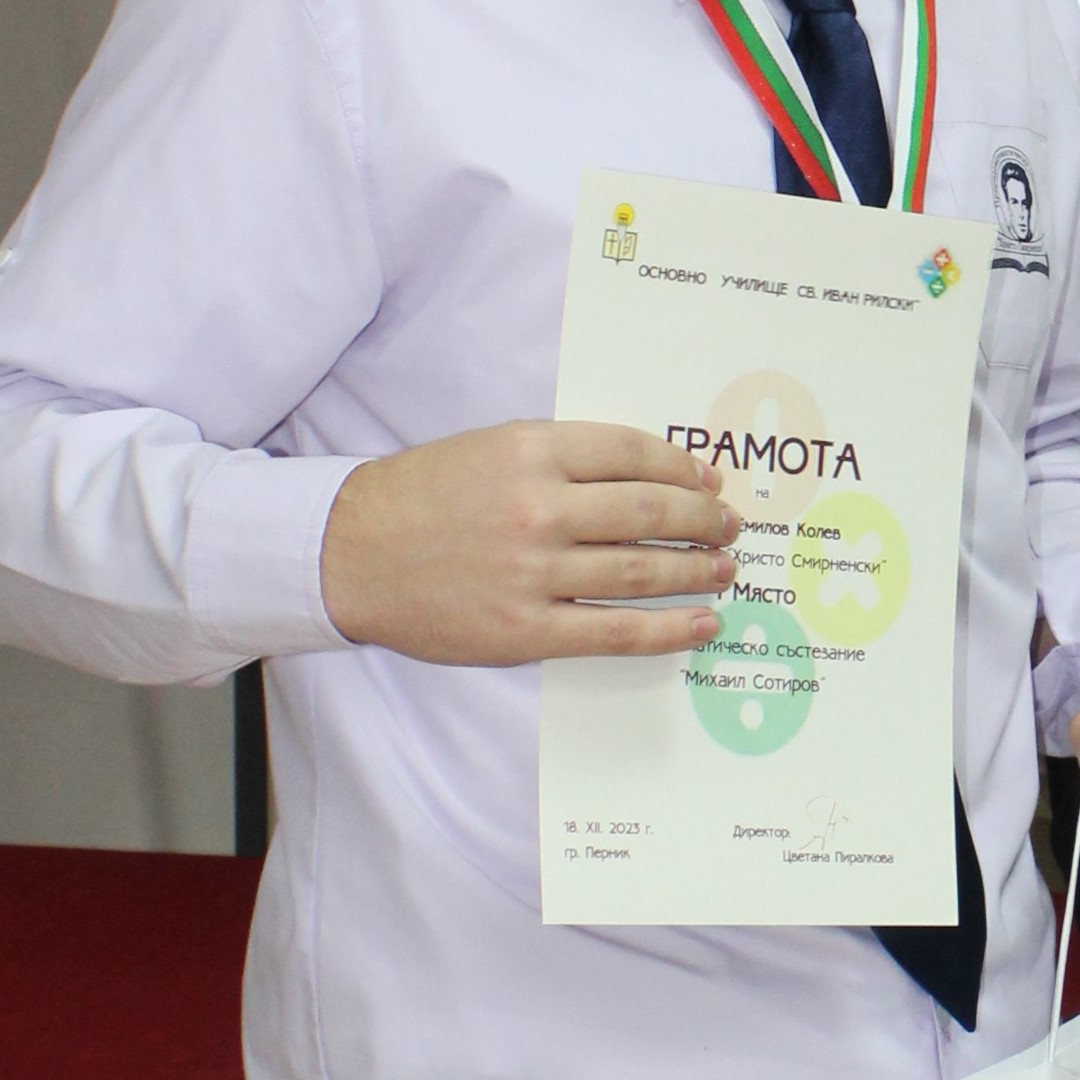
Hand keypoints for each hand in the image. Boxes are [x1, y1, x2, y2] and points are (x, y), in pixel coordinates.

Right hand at [320, 421, 737, 662]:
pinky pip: (615, 630)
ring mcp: (533, 572)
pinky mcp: (525, 630)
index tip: (707, 480)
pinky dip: (668, 629)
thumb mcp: (491, 449)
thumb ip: (563, 458)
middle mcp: (537, 507)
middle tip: (729, 526)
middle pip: (650, 511)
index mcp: (531, 450)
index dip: (682, 467)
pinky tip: (701, 624)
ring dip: (695, 572)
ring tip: (723, 570)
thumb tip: (649, 476)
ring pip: (641, 571)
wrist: (350, 553)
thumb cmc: (424, 497)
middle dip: (703, 520)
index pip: (632, 453)